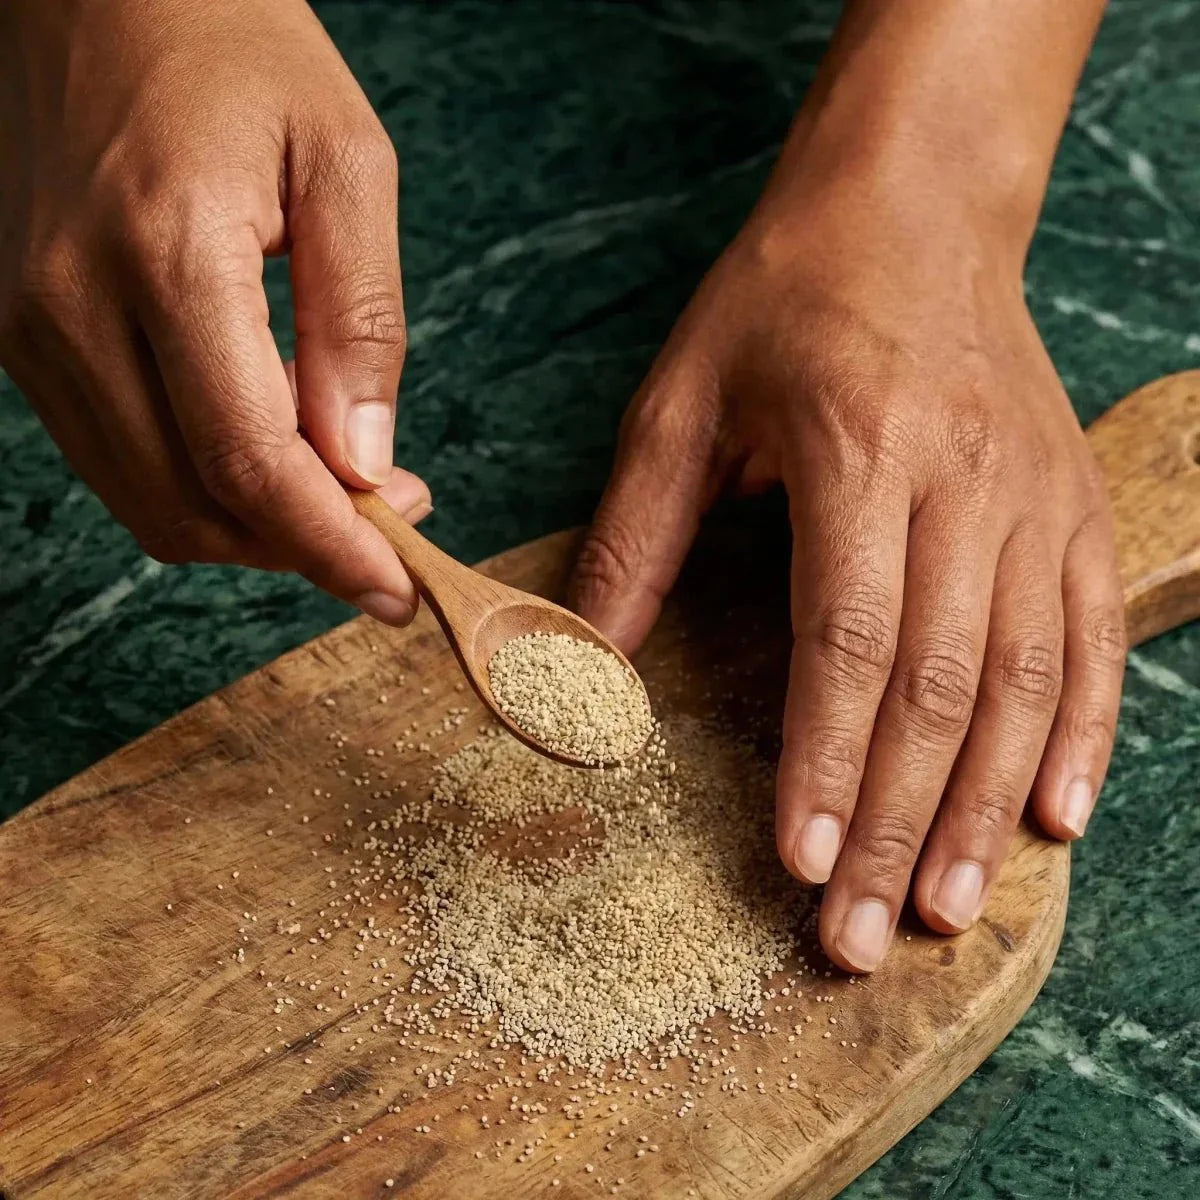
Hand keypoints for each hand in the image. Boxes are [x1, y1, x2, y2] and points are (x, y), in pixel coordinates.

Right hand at [0, 0, 427, 622]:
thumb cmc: (233, 46)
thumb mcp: (346, 162)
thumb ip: (360, 321)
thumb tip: (364, 463)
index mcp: (165, 252)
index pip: (249, 460)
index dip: (329, 545)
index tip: (396, 589)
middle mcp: (71, 305)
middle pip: (190, 505)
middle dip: (298, 550)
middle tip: (386, 539)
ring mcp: (29, 326)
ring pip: (148, 500)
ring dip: (251, 529)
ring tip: (340, 496)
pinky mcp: (22, 334)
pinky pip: (119, 457)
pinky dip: (201, 486)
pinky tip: (269, 454)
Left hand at [570, 158, 1125, 971]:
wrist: (914, 207)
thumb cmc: (786, 297)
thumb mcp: (682, 396)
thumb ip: (637, 529)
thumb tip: (582, 655)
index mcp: (863, 452)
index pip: (848, 638)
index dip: (824, 758)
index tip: (797, 859)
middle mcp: (966, 486)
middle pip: (938, 686)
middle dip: (892, 820)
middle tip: (856, 931)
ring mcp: (1034, 499)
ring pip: (1023, 682)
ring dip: (981, 808)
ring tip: (941, 907)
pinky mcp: (1070, 505)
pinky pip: (1091, 636)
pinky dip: (1079, 734)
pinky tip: (1052, 817)